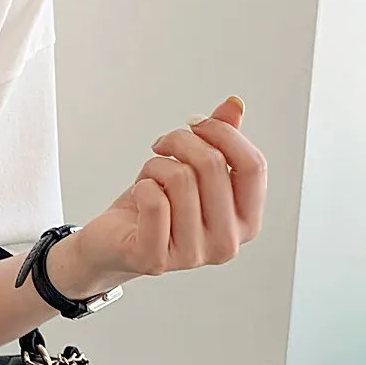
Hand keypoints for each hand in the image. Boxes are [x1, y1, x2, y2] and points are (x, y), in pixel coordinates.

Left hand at [61, 96, 266, 292]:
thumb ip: (218, 140)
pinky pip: (153, 201)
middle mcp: (226, 244)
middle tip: (162, 144)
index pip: (253, 166)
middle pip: (213, 166)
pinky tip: (139, 193)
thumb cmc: (154, 207)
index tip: (196, 123)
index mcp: (246, 221)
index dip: (223, 134)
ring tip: (150, 175)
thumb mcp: (191, 170)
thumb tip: (233, 105)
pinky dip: (141, 185)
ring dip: (157, 165)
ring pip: (180, 179)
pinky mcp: (155, 259)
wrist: (112, 243)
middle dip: (181, 142)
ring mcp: (193, 256)